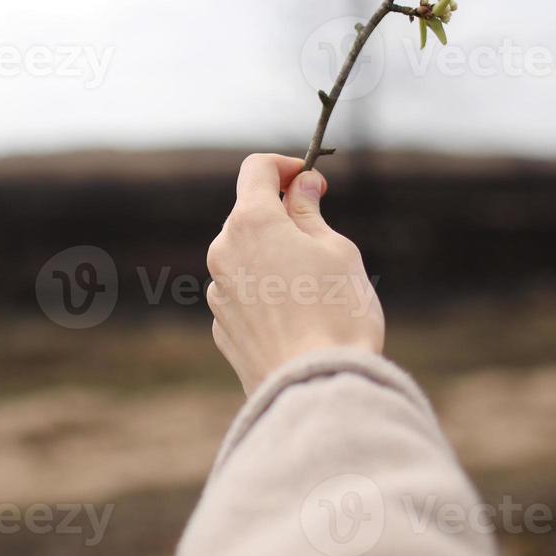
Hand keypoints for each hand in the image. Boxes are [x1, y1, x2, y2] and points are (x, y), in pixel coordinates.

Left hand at [206, 154, 384, 395]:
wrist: (316, 388)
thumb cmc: (337, 313)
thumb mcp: (336, 250)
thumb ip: (310, 212)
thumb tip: (301, 185)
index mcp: (251, 222)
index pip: (256, 168)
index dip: (286, 166)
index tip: (312, 181)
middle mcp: (223, 252)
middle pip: (248, 214)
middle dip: (281, 215)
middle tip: (322, 235)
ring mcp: (218, 292)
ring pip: (244, 257)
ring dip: (272, 257)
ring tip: (315, 290)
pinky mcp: (221, 328)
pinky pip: (242, 295)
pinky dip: (265, 293)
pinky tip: (296, 319)